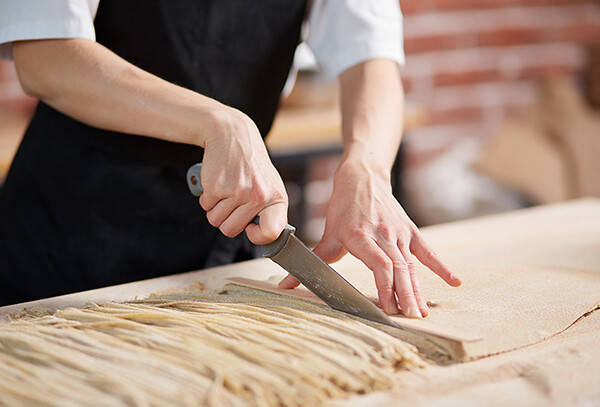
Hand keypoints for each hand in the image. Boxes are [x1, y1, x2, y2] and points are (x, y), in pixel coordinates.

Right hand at [198, 107, 287, 244]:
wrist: (233, 136)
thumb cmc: (252, 166)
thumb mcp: (270, 185)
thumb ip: (270, 211)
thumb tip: (266, 237)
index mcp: (276, 198)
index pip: (271, 233)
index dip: (258, 237)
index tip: (251, 229)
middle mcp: (258, 196)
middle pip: (231, 231)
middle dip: (227, 219)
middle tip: (233, 200)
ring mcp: (237, 192)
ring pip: (216, 221)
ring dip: (216, 209)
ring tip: (226, 190)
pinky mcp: (216, 187)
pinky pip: (205, 207)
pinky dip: (207, 198)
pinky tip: (218, 183)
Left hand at [279, 159, 460, 317]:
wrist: (363, 177)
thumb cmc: (343, 208)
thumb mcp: (328, 234)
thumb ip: (313, 261)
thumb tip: (286, 285)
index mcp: (361, 236)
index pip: (379, 264)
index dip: (386, 286)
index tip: (389, 307)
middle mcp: (382, 235)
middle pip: (398, 268)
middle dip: (405, 295)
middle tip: (411, 318)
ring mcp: (398, 233)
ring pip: (411, 264)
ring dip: (419, 289)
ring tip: (423, 312)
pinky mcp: (410, 230)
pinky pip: (428, 251)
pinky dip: (442, 266)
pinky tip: (455, 282)